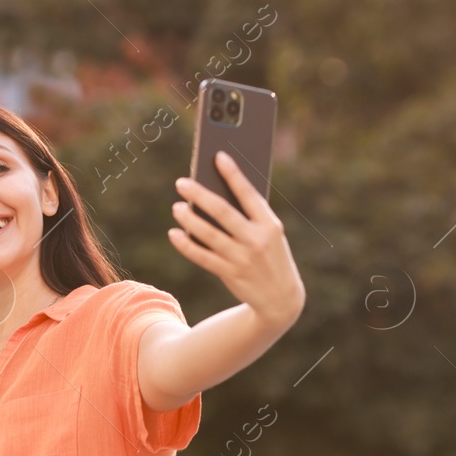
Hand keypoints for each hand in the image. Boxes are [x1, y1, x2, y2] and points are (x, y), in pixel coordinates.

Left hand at [168, 151, 305, 326]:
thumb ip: (249, 218)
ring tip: (176, 207)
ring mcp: (242, 258)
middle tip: (181, 183)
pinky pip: (202, 256)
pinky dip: (186, 245)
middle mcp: (256, 240)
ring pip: (208, 234)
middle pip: (222, 212)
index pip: (248, 194)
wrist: (280, 299)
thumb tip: (214, 196)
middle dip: (200, 195)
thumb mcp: (270, 236)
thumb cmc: (271, 257)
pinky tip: (175, 234)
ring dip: (189, 219)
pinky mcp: (230, 274)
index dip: (233, 174)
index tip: (218, 156)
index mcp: (270, 224)